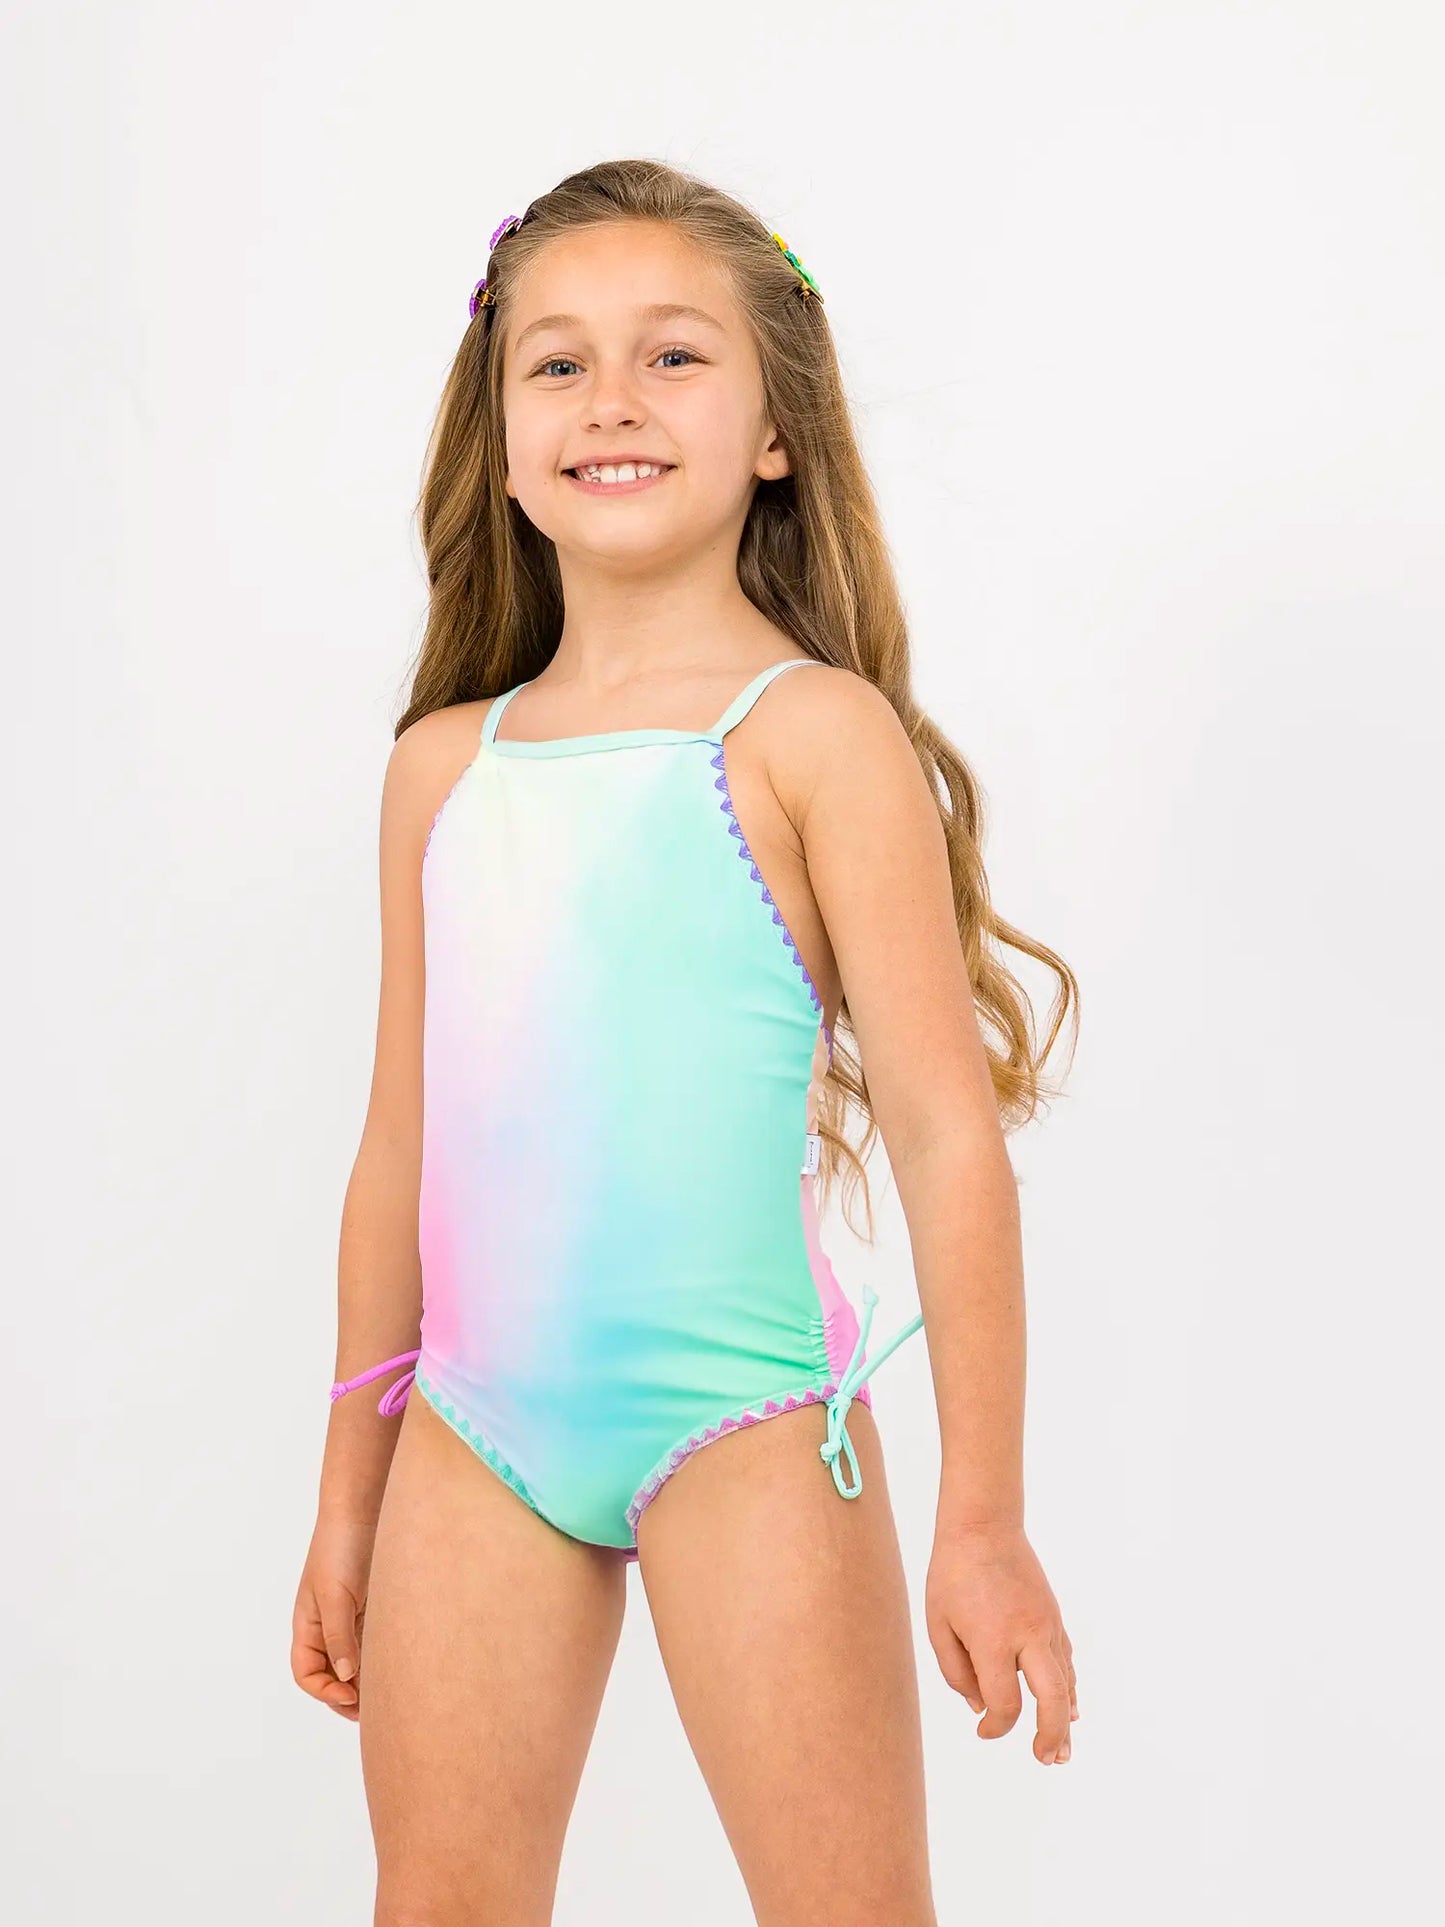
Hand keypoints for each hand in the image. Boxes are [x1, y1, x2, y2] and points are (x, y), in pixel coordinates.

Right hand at [291, 1514, 375, 1722]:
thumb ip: (340, 1636)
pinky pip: (375, 1642)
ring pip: (356, 1661)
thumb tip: (346, 1678)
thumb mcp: (335, 1595)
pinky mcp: (375, 1607)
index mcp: (307, 1624)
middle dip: (349, 1695)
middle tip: (377, 1710)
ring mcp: (352, 1617)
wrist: (365, 1506)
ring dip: (368, 1679)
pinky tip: (401, 1665)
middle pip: (332, 1674)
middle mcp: (328, 1625)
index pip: (306, 1673)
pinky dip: (383, 1657)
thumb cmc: (340, 1547)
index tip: (352, 1696)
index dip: (325, 1691)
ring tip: (391, 1693)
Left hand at [924, 1519, 1077, 1763]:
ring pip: (1066, 1681)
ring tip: (1061, 1751)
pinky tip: (1070, 1708)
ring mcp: (1046, 1624)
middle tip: (1044, 1759)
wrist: (983, 1525)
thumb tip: (981, 1708)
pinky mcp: (1053, 1616)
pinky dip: (1069, 1688)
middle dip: (1050, 1735)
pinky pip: (1066, 1660)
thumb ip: (957, 1673)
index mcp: (993, 1639)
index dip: (995, 1727)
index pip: (1004, 1702)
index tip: (983, 1731)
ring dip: (1065, 1719)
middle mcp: (1027, 1634)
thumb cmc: (952, 1574)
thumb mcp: (939, 1624)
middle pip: (1052, 1698)